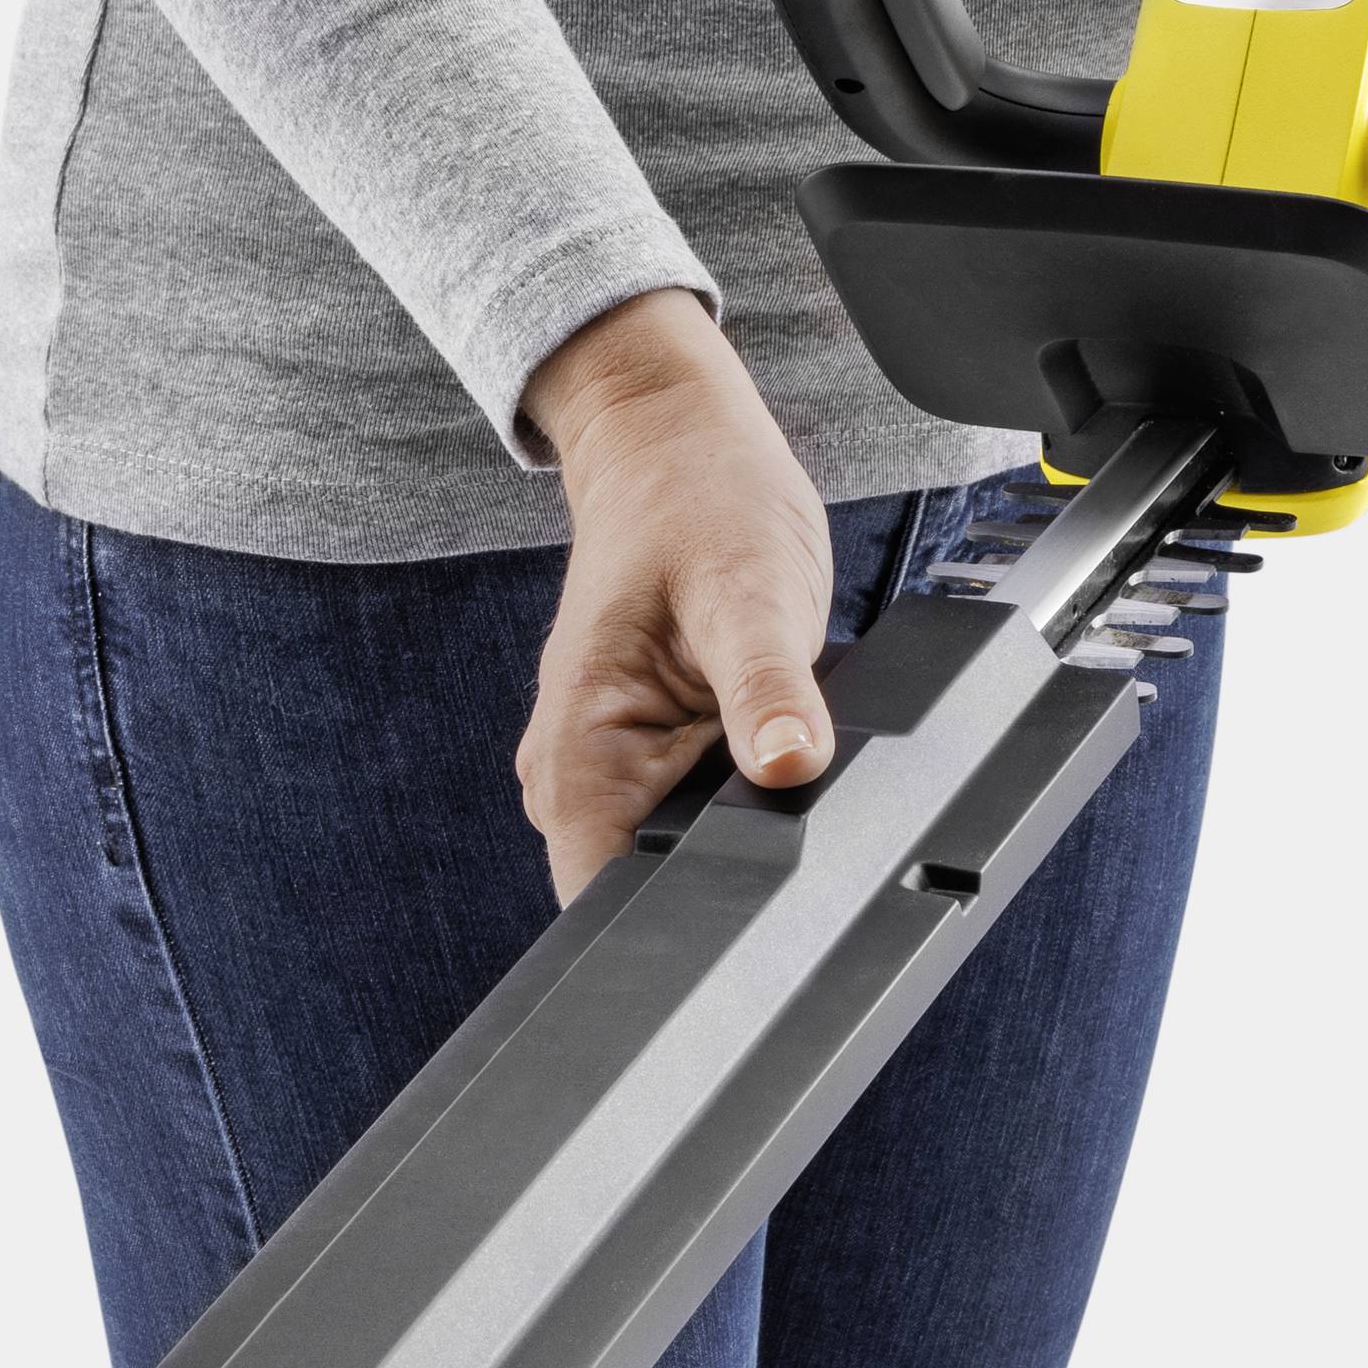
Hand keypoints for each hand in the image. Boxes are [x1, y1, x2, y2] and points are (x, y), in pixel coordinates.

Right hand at [516, 290, 835, 903]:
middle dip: (726, 865)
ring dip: (735, 824)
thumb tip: (794, 766)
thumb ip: (769, 688)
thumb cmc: (701, 502)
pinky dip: (737, 794)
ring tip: (767, 743)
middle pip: (646, 889)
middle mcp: (573, 779)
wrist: (678, 450)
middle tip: (778, 779)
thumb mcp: (749, 589)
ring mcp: (604, 773)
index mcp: (578, 757)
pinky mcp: (642, 762)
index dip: (686, 917)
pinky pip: (692, 815)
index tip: (759, 884)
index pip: (608, 902)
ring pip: (677, 853)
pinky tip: (758, 743)